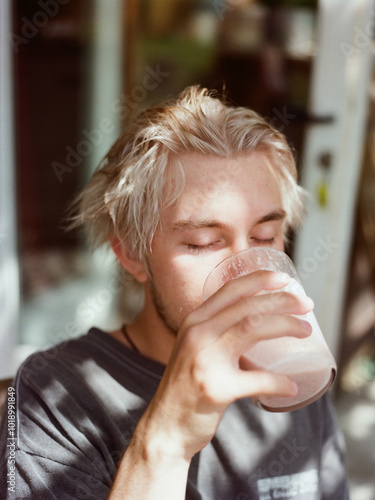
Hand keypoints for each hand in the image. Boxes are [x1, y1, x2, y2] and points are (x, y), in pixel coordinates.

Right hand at [137, 270, 312, 460]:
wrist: (165, 426)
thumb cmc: (187, 386)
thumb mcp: (194, 348)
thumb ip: (217, 333)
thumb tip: (260, 326)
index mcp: (194, 322)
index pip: (229, 290)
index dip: (260, 279)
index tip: (285, 279)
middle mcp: (197, 334)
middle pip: (247, 306)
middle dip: (283, 301)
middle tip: (307, 306)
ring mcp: (204, 360)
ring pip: (253, 327)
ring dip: (286, 326)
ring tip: (306, 331)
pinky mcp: (215, 389)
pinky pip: (258, 380)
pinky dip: (280, 382)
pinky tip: (292, 386)